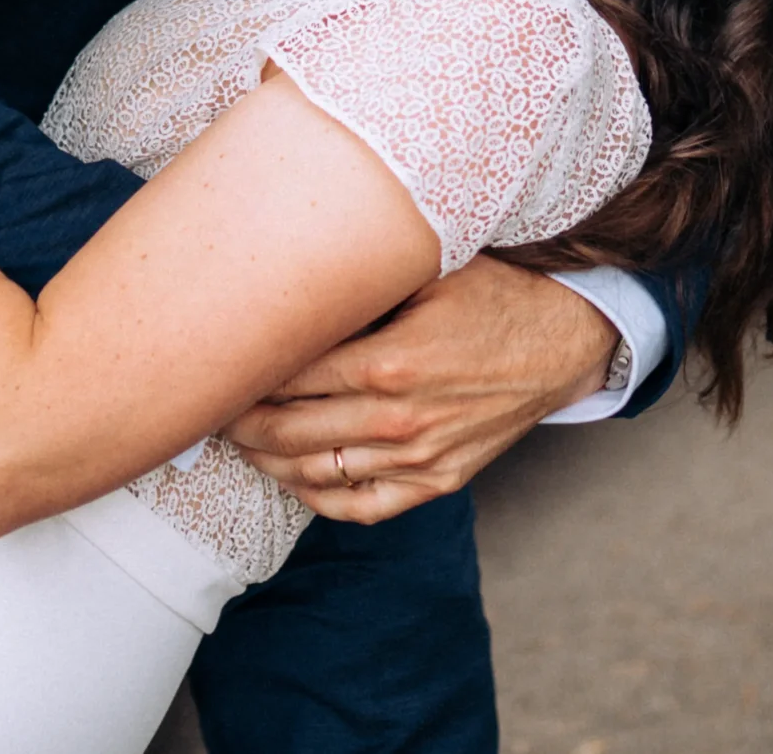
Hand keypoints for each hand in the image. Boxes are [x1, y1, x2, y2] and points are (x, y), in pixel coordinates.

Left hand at [222, 255, 616, 523]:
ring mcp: (418, 458)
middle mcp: (398, 419)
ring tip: (240, 437)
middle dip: (239, 420)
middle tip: (210, 404)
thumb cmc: (491, 292)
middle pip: (287, 432)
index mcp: (388, 361)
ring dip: (266, 460)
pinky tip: (292, 475)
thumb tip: (287, 265)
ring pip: (314, 474)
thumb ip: (360, 278)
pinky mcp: (437, 482)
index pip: (286, 377)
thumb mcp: (426, 269)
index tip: (214, 360)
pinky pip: (360, 505)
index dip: (242, 372)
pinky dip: (317, 496)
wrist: (562, 341)